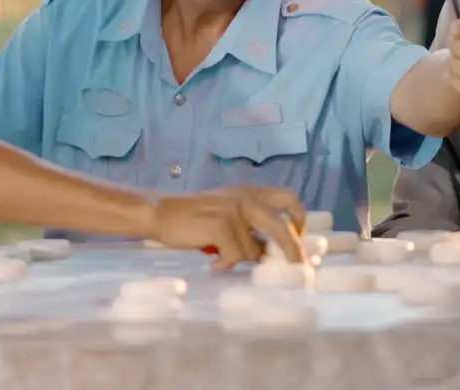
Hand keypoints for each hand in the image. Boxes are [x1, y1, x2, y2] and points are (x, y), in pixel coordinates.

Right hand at [153, 186, 306, 269]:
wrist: (160, 212)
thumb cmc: (192, 218)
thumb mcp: (226, 213)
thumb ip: (248, 226)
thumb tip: (269, 253)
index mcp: (249, 192)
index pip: (288, 197)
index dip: (298, 218)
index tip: (298, 238)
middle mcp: (245, 198)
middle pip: (281, 225)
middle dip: (292, 249)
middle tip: (296, 267)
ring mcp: (233, 212)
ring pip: (254, 250)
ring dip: (240, 260)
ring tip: (221, 259)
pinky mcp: (221, 226)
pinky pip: (235, 257)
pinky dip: (224, 264)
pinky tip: (213, 264)